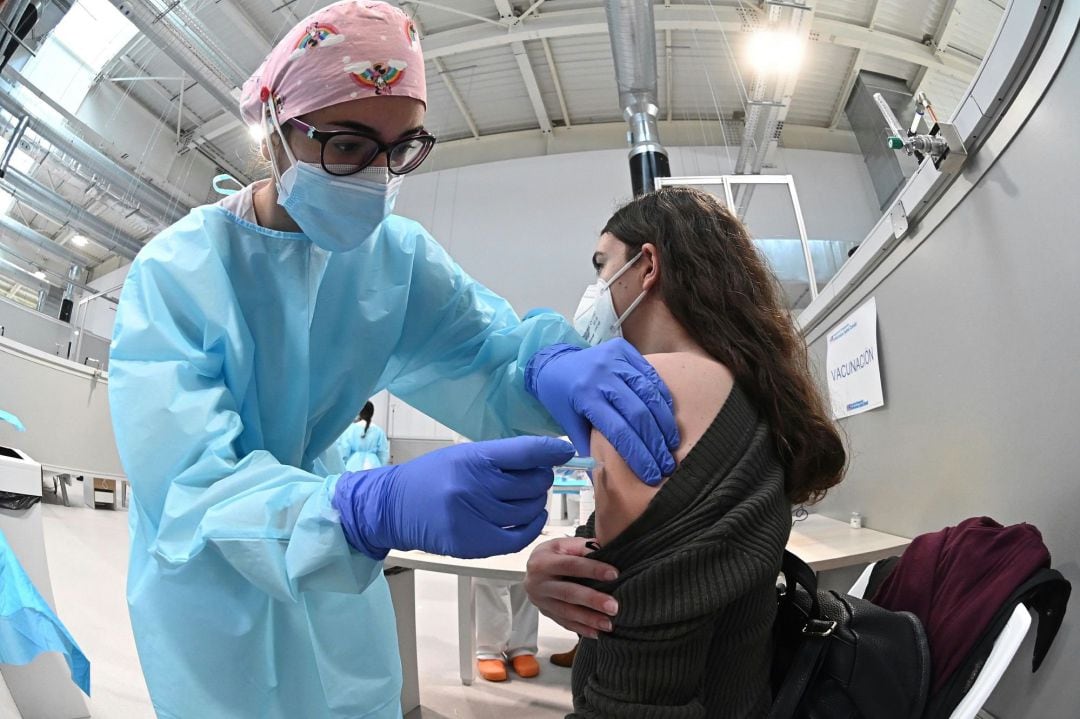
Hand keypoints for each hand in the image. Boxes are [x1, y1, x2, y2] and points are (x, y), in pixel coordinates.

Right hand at [332, 436, 573, 559]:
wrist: (393, 507)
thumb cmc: (431, 477)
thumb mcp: (463, 455)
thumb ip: (501, 457)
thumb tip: (546, 456)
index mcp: (473, 458)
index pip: (525, 452)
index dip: (551, 450)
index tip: (564, 451)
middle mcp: (475, 487)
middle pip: (532, 483)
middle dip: (540, 478)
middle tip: (534, 477)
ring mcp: (474, 517)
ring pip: (529, 509)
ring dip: (535, 502)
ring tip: (525, 497)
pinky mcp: (473, 543)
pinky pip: (519, 536)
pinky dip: (532, 526)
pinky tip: (530, 517)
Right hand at [524, 538, 619, 638]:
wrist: (533, 568)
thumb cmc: (553, 554)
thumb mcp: (563, 544)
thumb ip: (583, 547)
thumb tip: (606, 551)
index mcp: (543, 561)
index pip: (570, 565)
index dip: (593, 569)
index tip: (614, 574)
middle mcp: (538, 582)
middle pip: (568, 592)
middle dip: (592, 600)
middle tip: (613, 606)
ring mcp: (540, 600)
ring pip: (566, 612)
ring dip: (589, 619)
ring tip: (608, 624)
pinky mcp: (545, 612)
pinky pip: (564, 623)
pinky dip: (581, 629)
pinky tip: (596, 633)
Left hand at [525, 339, 679, 484]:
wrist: (554, 363)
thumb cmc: (562, 399)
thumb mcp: (568, 425)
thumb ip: (589, 448)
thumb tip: (606, 479)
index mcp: (585, 397)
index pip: (618, 431)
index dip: (638, 455)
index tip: (651, 474)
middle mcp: (601, 375)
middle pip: (638, 413)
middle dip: (655, 444)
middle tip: (666, 465)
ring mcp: (615, 359)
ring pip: (649, 393)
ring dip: (664, 423)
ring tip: (671, 445)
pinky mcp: (625, 349)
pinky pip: (651, 375)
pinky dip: (663, 398)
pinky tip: (667, 419)